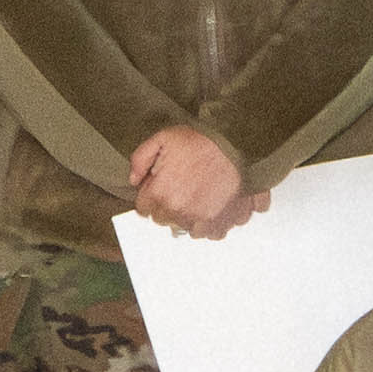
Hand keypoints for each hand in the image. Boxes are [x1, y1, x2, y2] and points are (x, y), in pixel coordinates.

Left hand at [120, 127, 251, 242]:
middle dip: (169, 206)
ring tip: (200, 196)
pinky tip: (216, 205)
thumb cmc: (203, 140)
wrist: (239, 142)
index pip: (144, 209)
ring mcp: (204, 220)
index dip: (151, 194)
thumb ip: (140, 159)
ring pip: (188, 229)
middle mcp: (180, 212)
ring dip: (191, 217)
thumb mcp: (163, 138)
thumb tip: (133, 179)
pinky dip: (214, 223)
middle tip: (182, 187)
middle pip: (164, 220)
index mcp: (161, 193)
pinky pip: (213, 233)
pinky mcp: (225, 222)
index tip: (160, 186)